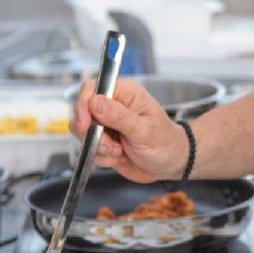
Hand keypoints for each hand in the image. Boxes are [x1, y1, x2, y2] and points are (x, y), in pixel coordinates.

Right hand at [71, 79, 188, 182]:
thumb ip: (119, 116)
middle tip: (112, 146)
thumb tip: (95, 103)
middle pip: (83, 111)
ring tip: (120, 152)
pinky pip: (90, 148)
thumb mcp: (144, 130)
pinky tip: (120, 157)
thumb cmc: (165, 143)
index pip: (92, 88)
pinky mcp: (103, 140)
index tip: (85, 124)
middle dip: (93, 134)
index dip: (84, 104)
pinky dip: (103, 157)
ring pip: (83, 132)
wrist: (170, 164)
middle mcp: (113, 105)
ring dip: (99, 148)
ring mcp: (106, 124)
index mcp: (125, 93)